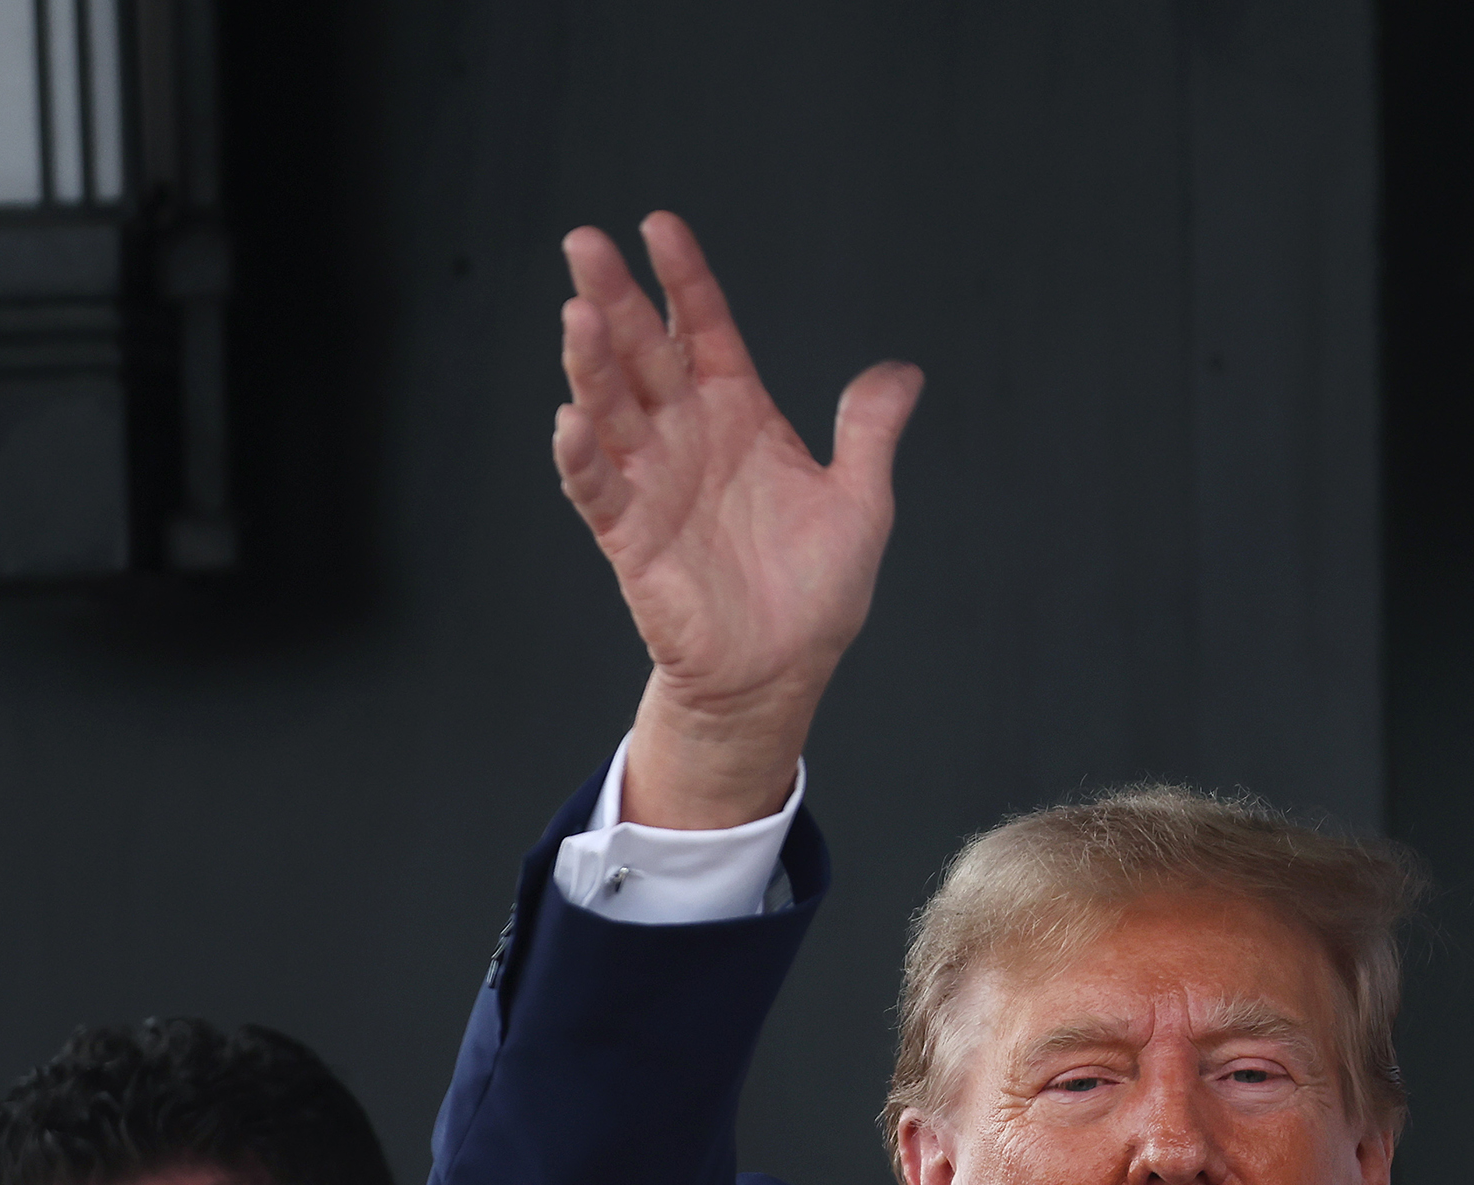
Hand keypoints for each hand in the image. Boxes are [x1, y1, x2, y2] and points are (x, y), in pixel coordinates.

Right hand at [553, 212, 922, 827]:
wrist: (782, 670)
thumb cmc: (815, 591)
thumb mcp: (860, 503)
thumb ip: (869, 432)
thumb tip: (902, 370)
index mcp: (739, 414)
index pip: (703, 329)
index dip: (685, 280)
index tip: (660, 225)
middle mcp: (687, 436)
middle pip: (644, 353)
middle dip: (616, 298)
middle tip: (585, 244)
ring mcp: (653, 482)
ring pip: (611, 408)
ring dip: (590, 364)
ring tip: (578, 315)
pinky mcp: (631, 536)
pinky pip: (597, 489)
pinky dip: (582, 457)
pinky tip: (572, 420)